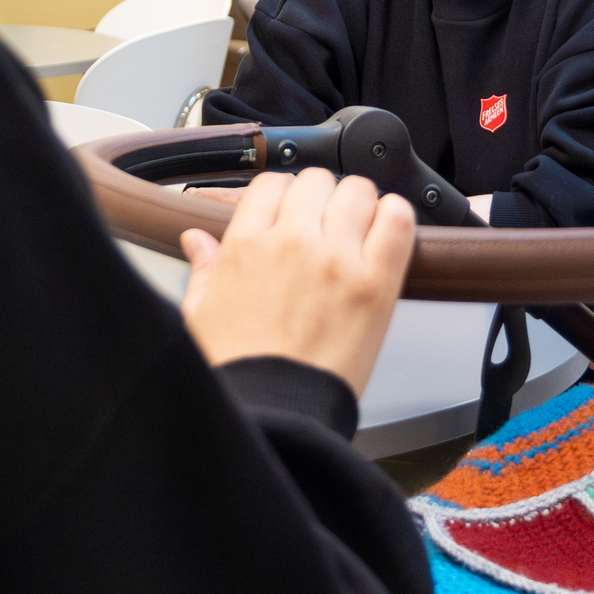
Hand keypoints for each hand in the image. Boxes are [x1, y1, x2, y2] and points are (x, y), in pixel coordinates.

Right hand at [179, 169, 415, 396]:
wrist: (274, 413)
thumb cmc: (238, 371)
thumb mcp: (200, 315)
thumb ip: (204, 268)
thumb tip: (196, 240)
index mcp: (244, 244)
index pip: (272, 183)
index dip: (284, 195)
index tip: (291, 213)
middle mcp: (291, 241)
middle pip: (317, 180)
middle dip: (322, 199)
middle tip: (325, 227)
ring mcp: (336, 259)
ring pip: (359, 190)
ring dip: (359, 206)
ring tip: (358, 233)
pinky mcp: (376, 283)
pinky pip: (397, 221)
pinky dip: (396, 217)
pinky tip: (385, 234)